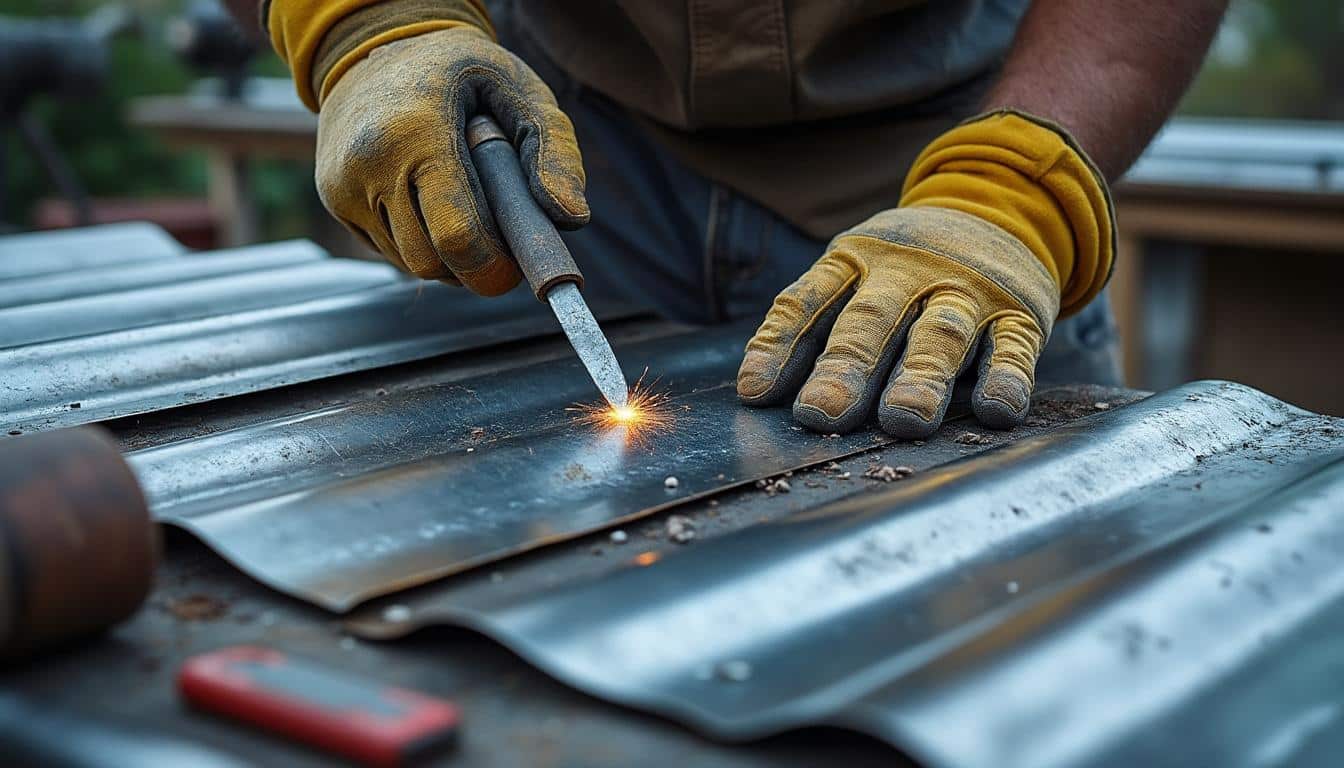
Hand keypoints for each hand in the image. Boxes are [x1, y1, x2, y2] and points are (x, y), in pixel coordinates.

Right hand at [315, 27, 588, 293]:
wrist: (377, 43)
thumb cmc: (459, 70)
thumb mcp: (518, 88)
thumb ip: (555, 149)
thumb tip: (571, 218)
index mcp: (417, 132)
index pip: (458, 236)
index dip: (493, 265)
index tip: (516, 264)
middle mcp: (370, 163)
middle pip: (432, 262)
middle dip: (472, 265)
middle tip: (498, 242)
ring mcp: (343, 184)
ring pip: (409, 264)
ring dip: (447, 257)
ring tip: (467, 211)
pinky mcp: (334, 198)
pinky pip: (388, 251)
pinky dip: (419, 244)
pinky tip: (432, 205)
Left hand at [737, 111, 1114, 437]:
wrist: (1002, 207)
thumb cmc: (905, 268)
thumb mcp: (855, 274)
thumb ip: (814, 326)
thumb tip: (755, 392)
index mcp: (856, 259)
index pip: (808, 301)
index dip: (779, 345)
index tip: (755, 392)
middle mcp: (910, 271)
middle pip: (872, 320)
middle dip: (846, 368)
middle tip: (822, 414)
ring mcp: (968, 291)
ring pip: (941, 334)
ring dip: (922, 377)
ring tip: (903, 420)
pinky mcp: (1020, 313)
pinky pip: (1013, 347)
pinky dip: (1006, 378)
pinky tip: (995, 410)